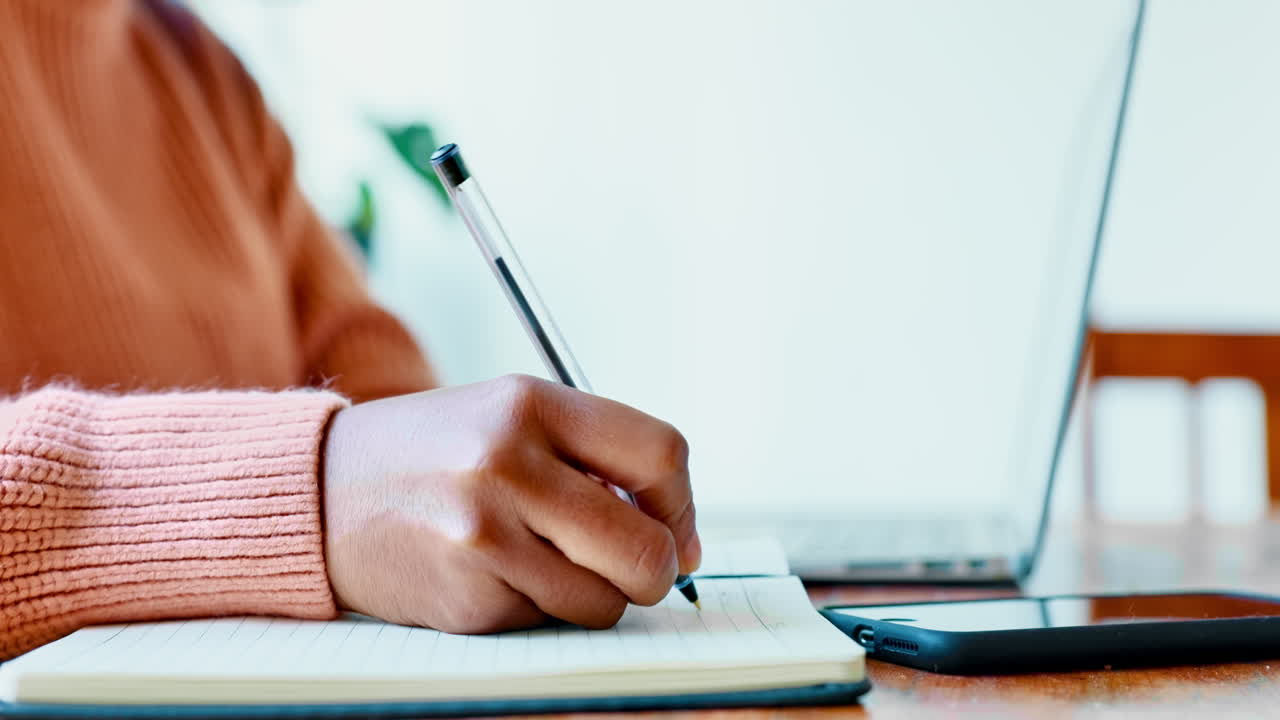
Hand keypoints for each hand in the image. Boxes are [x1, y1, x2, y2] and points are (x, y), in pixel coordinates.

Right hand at [320, 374, 700, 633]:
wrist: (323, 491)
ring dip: (593, 594)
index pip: (660, 455)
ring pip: (603, 601)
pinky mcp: (465, 597)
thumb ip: (596, 458)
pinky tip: (495, 573)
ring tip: (543, 558)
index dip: (682, 504)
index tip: (674, 529)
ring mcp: (483, 536)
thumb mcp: (512, 416)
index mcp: (531, 404)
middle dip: (656, 571)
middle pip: (645, 548)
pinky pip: (547, 622)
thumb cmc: (438, 452)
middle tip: (638, 569)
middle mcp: (506, 465)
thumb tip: (680, 541)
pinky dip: (538, 608)